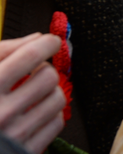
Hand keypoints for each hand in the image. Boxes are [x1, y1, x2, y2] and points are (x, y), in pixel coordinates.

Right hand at [0, 34, 65, 153]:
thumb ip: (2, 52)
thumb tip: (36, 39)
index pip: (29, 55)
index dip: (46, 43)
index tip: (51, 42)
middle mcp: (1, 113)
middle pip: (48, 76)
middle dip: (44, 71)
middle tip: (33, 74)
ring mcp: (14, 134)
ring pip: (57, 98)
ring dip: (49, 93)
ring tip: (31, 96)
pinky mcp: (25, 151)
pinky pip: (56, 123)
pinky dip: (49, 116)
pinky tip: (32, 114)